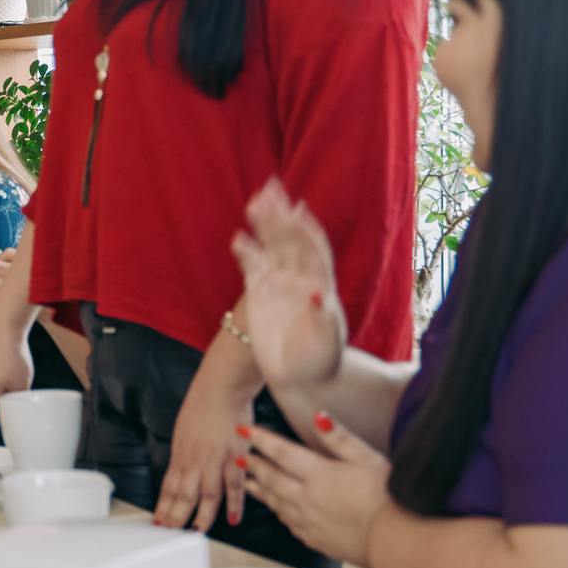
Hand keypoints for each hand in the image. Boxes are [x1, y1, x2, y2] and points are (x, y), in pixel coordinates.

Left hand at [154, 345, 257, 532]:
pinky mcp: (235, 459)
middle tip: (171, 535)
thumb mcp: (182, 432)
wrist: (221, 389)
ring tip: (197, 533)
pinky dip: (235, 505)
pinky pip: (234, 487)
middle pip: (183, 497)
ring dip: (201, 518)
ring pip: (207, 497)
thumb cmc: (201, 406)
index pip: (168, 488)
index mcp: (180, 455)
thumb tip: (180, 470)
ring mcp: (215, 462)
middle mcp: (195, 462)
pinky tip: (233, 519)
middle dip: (175, 518)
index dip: (163, 507)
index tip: (158, 522)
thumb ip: (183, 454)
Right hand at [231, 178, 347, 385]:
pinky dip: (247, 252)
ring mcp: (279, 285)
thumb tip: (319, 292)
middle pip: (291, 240)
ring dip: (265, 224)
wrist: (302, 379)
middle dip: (282, 214)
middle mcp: (301, 279)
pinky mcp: (259, 294)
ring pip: (271, 247)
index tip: (297, 209)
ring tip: (255, 202)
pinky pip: (252, 267)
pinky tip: (239, 238)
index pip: (314, 249)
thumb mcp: (327, 346)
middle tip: (271, 188)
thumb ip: (325, 319)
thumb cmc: (320, 364)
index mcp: (321, 285)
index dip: (306, 229)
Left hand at [242, 413, 390, 566]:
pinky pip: (289, 523)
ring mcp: (309, 521)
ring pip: (275, 502)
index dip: (260, 439)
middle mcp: (308, 498)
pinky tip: (278, 510)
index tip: (244, 430)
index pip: (281, 452)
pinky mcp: (316, 540)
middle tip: (239, 458)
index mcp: (319, 475)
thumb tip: (318, 417)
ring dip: (259, 490)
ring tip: (248, 483)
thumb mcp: (368, 460)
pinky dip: (278, 512)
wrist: (397, 542)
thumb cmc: (390, 500)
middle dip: (253, 466)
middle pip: (271, 478)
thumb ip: (340, 439)